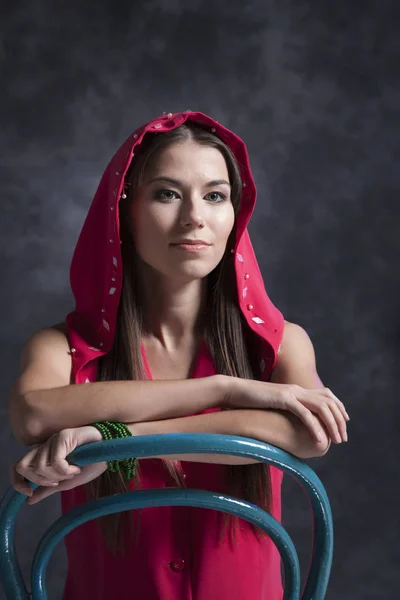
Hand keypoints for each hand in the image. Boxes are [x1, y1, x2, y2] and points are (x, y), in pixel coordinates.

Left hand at [11, 426, 106, 504]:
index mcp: (43, 455)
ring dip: (56, 476)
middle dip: (39, 480)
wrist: (111, 451)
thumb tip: (28, 500)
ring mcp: (53, 440)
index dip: (18, 483)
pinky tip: (77, 468)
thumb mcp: (67, 481)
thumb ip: (48, 489)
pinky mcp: (63, 436)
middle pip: (22, 466)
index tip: (30, 494)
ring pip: (39, 466)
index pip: (18, 467)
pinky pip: (55, 461)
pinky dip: (66, 470)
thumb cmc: (92, 462)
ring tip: (72, 473)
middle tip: (57, 482)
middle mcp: (44, 446)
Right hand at [227, 379, 348, 444]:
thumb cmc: (250, 402)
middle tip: (342, 438)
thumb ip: (285, 411)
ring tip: (335, 441)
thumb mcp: (272, 406)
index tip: (344, 423)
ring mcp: (291, 393)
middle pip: (329, 401)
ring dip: (332, 425)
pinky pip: (305, 413)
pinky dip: (315, 427)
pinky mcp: (283, 398)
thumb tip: (292, 423)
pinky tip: (320, 440)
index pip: (326, 394)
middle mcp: (298, 389)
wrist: (234, 391)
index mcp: (296, 390)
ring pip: (321, 407)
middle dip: (339, 420)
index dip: (339, 407)